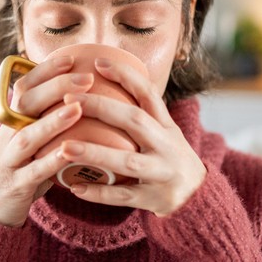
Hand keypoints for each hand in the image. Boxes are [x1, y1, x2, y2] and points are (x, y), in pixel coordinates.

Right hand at [0, 55, 93, 226]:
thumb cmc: (21, 168)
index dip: (46, 71)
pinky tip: (70, 153)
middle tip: (86, 77)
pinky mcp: (15, 185)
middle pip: (26, 104)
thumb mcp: (30, 139)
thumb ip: (48, 119)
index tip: (72, 57)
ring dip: (52, 122)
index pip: (24, 86)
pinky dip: (51, 162)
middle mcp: (7, 135)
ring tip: (78, 108)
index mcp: (12, 120)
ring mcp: (9, 160)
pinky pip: (34, 172)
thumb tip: (83, 93)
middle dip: (56, 88)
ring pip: (28, 137)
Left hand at [57, 58, 206, 216]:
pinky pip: (123, 196)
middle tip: (69, 99)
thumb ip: (139, 113)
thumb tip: (101, 84)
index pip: (148, 93)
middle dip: (101, 107)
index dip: (125, 76)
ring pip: (127, 161)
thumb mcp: (163, 132)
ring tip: (64, 148)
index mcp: (166, 125)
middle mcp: (166, 145)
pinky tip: (75, 187)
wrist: (197, 198)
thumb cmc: (168, 158)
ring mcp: (161, 172)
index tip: (98, 63)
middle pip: (135, 120)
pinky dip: (99, 193)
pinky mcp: (154, 198)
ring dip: (95, 153)